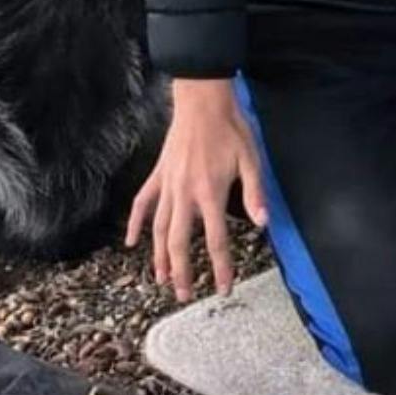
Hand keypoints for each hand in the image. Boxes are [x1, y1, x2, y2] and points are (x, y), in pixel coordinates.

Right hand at [125, 78, 268, 301]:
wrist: (202, 99)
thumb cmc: (230, 127)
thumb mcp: (251, 158)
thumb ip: (255, 193)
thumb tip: (263, 223)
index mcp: (210, 192)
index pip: (216, 239)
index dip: (221, 267)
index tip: (224, 287)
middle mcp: (184, 194)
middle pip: (178, 243)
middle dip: (182, 272)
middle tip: (185, 295)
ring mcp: (167, 185)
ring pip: (157, 229)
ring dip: (159, 257)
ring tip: (162, 280)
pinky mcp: (158, 175)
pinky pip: (142, 203)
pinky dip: (135, 223)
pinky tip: (131, 242)